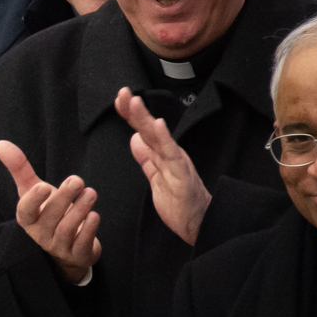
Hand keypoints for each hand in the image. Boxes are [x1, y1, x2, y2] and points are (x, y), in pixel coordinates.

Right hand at [0, 140, 100, 284]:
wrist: (68, 243)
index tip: (43, 186)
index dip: (33, 200)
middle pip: (51, 217)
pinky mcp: (77, 254)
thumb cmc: (48, 211)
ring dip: (80, 209)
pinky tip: (95, 215)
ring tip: (90, 193)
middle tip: (77, 180)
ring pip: (67, 229)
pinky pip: (82, 243)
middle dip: (64, 198)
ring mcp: (59, 246)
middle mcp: (40, 234)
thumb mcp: (33, 190)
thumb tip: (0, 143)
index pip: (26, 211)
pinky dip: (89, 229)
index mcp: (28, 218)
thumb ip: (19, 168)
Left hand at [117, 87, 210, 244]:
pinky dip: (164, 138)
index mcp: (162, 154)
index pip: (143, 131)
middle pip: (149, 128)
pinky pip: (172, 154)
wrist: (198, 223)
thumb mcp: (155, 176)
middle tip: (123, 93)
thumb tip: (134, 139)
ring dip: (145, 118)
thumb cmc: (179, 201)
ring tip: (134, 102)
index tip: (118, 100)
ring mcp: (176, 162)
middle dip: (134, 110)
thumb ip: (146, 157)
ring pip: (158, 136)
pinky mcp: (181, 174)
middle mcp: (169, 154)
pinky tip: (158, 124)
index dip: (131, 116)